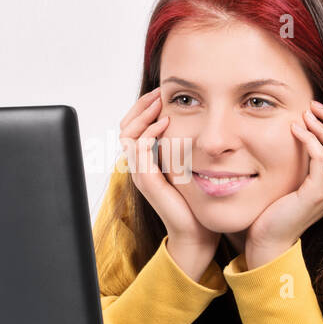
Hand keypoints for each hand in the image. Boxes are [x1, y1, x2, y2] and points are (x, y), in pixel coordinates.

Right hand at [117, 88, 221, 260]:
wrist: (197, 231)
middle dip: (141, 106)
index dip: (143, 107)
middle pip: (125, 127)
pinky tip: (165, 125)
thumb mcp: (189, 164)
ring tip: (160, 105)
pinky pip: (139, 151)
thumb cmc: (196, 199)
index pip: (132, 126)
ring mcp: (140, 174)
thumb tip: (195, 120)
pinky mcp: (147, 182)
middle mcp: (138, 166)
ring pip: (128, 136)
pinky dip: (149, 134)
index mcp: (146, 161)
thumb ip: (184, 145)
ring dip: (143, 116)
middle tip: (158, 93)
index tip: (161, 93)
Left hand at [240, 99, 322, 268]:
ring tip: (305, 114)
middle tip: (312, 104)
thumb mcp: (296, 181)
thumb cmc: (277, 210)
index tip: (316, 110)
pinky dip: (310, 139)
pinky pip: (320, 158)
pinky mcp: (316, 194)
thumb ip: (305, 163)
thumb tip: (300, 131)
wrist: (268, 239)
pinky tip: (295, 129)